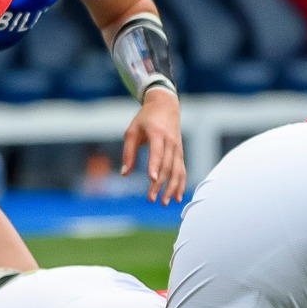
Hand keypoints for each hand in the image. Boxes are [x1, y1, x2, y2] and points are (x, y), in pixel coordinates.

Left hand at [122, 87, 185, 202]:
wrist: (165, 105)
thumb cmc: (145, 118)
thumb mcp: (132, 131)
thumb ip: (128, 152)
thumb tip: (124, 174)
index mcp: (157, 134)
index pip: (157, 152)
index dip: (155, 166)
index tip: (152, 180)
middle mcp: (170, 142)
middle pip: (167, 166)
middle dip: (159, 184)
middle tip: (151, 199)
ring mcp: (177, 148)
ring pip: (177, 171)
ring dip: (172, 188)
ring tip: (164, 202)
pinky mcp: (180, 153)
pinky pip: (182, 170)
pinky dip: (180, 184)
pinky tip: (176, 197)